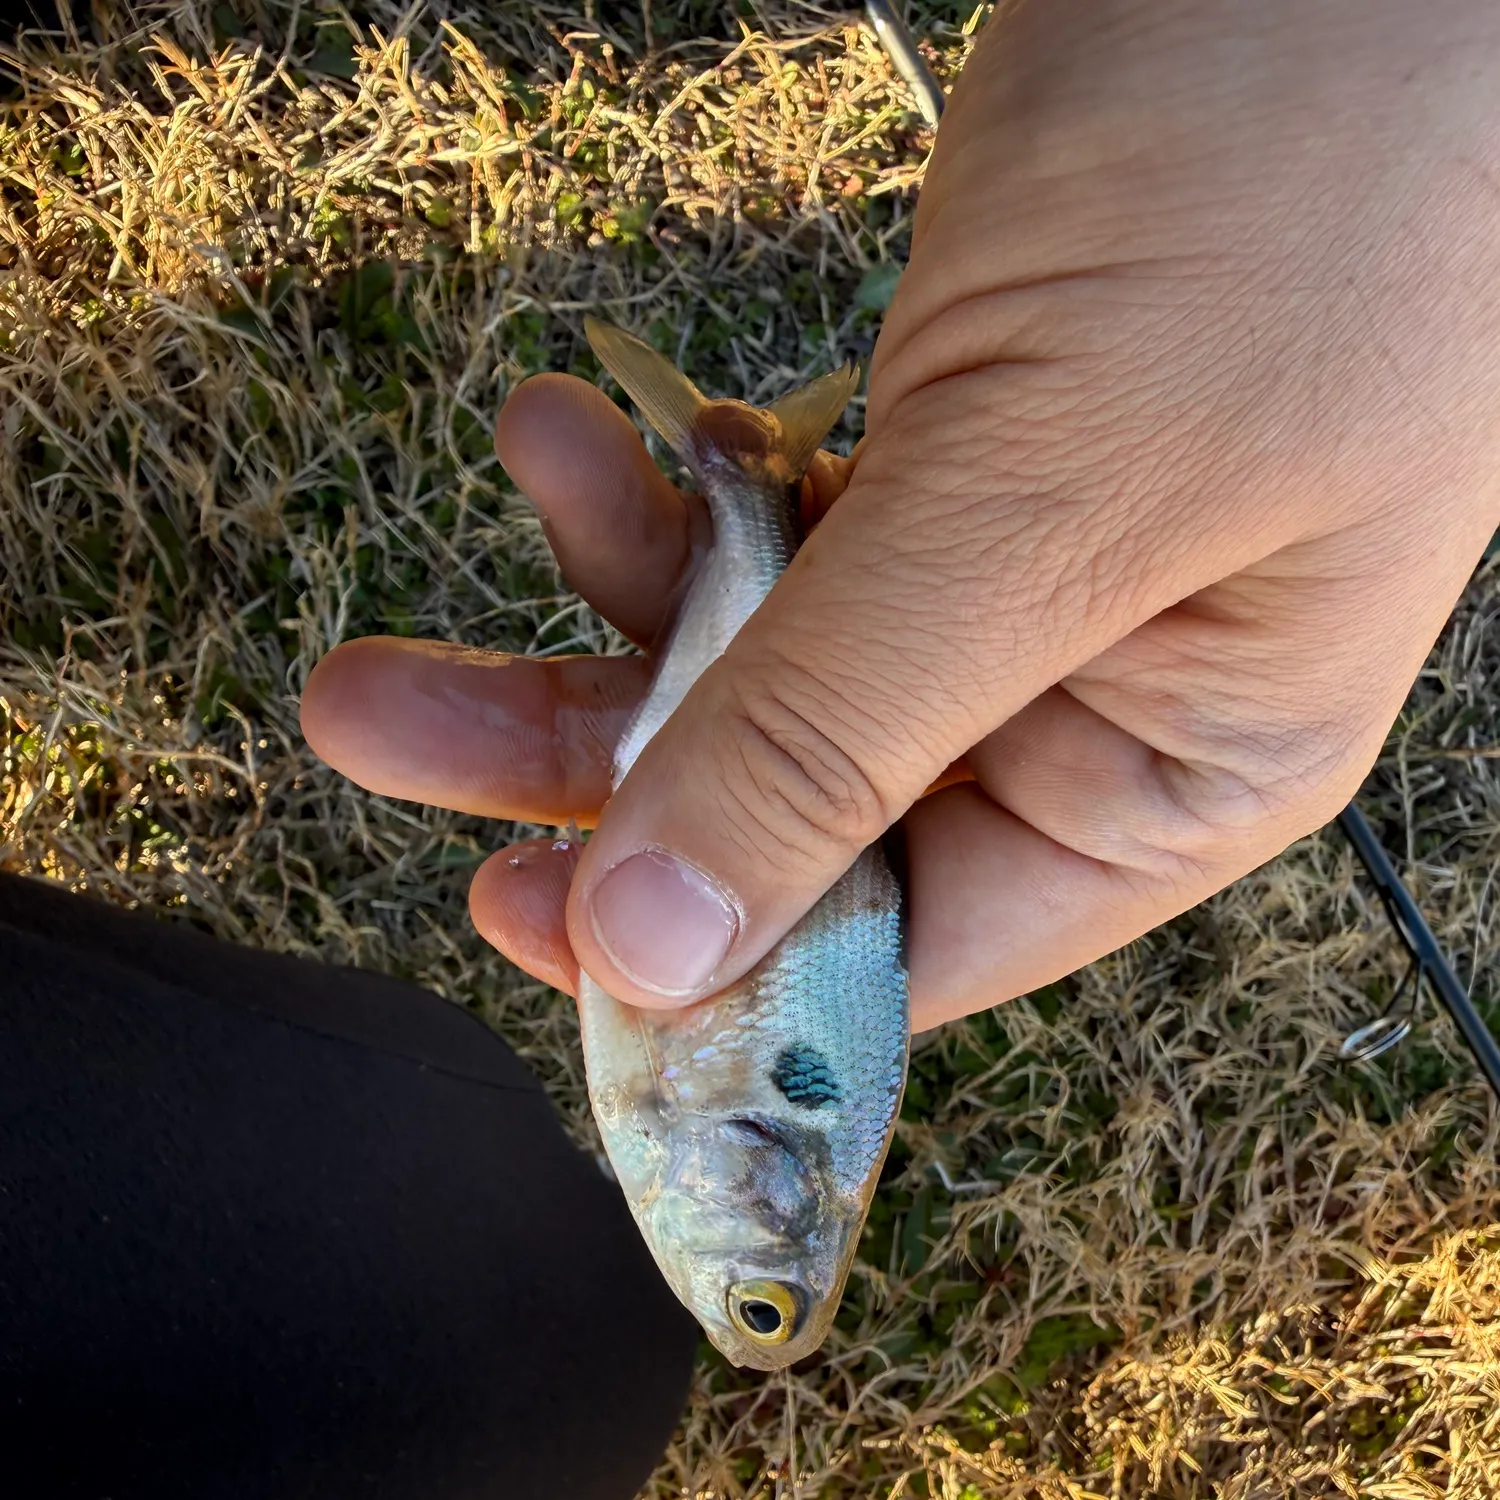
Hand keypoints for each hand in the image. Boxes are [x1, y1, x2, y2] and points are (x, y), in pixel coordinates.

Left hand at [304, 0, 1499, 1031]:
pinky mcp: (948, 459)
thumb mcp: (1055, 494)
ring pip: (766, 657)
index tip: (527, 918)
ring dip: (614, 582)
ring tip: (523, 453)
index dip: (720, 960)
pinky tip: (599, 421)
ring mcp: (1010, 576)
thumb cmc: (1300, 199)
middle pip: (800, 805)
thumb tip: (655, 950)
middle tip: (380, 719)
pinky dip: (680, 478)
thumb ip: (844, 728)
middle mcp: (1085, 705)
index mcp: (1173, 776)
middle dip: (596, 757)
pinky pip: (777, 520)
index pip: (915, 946)